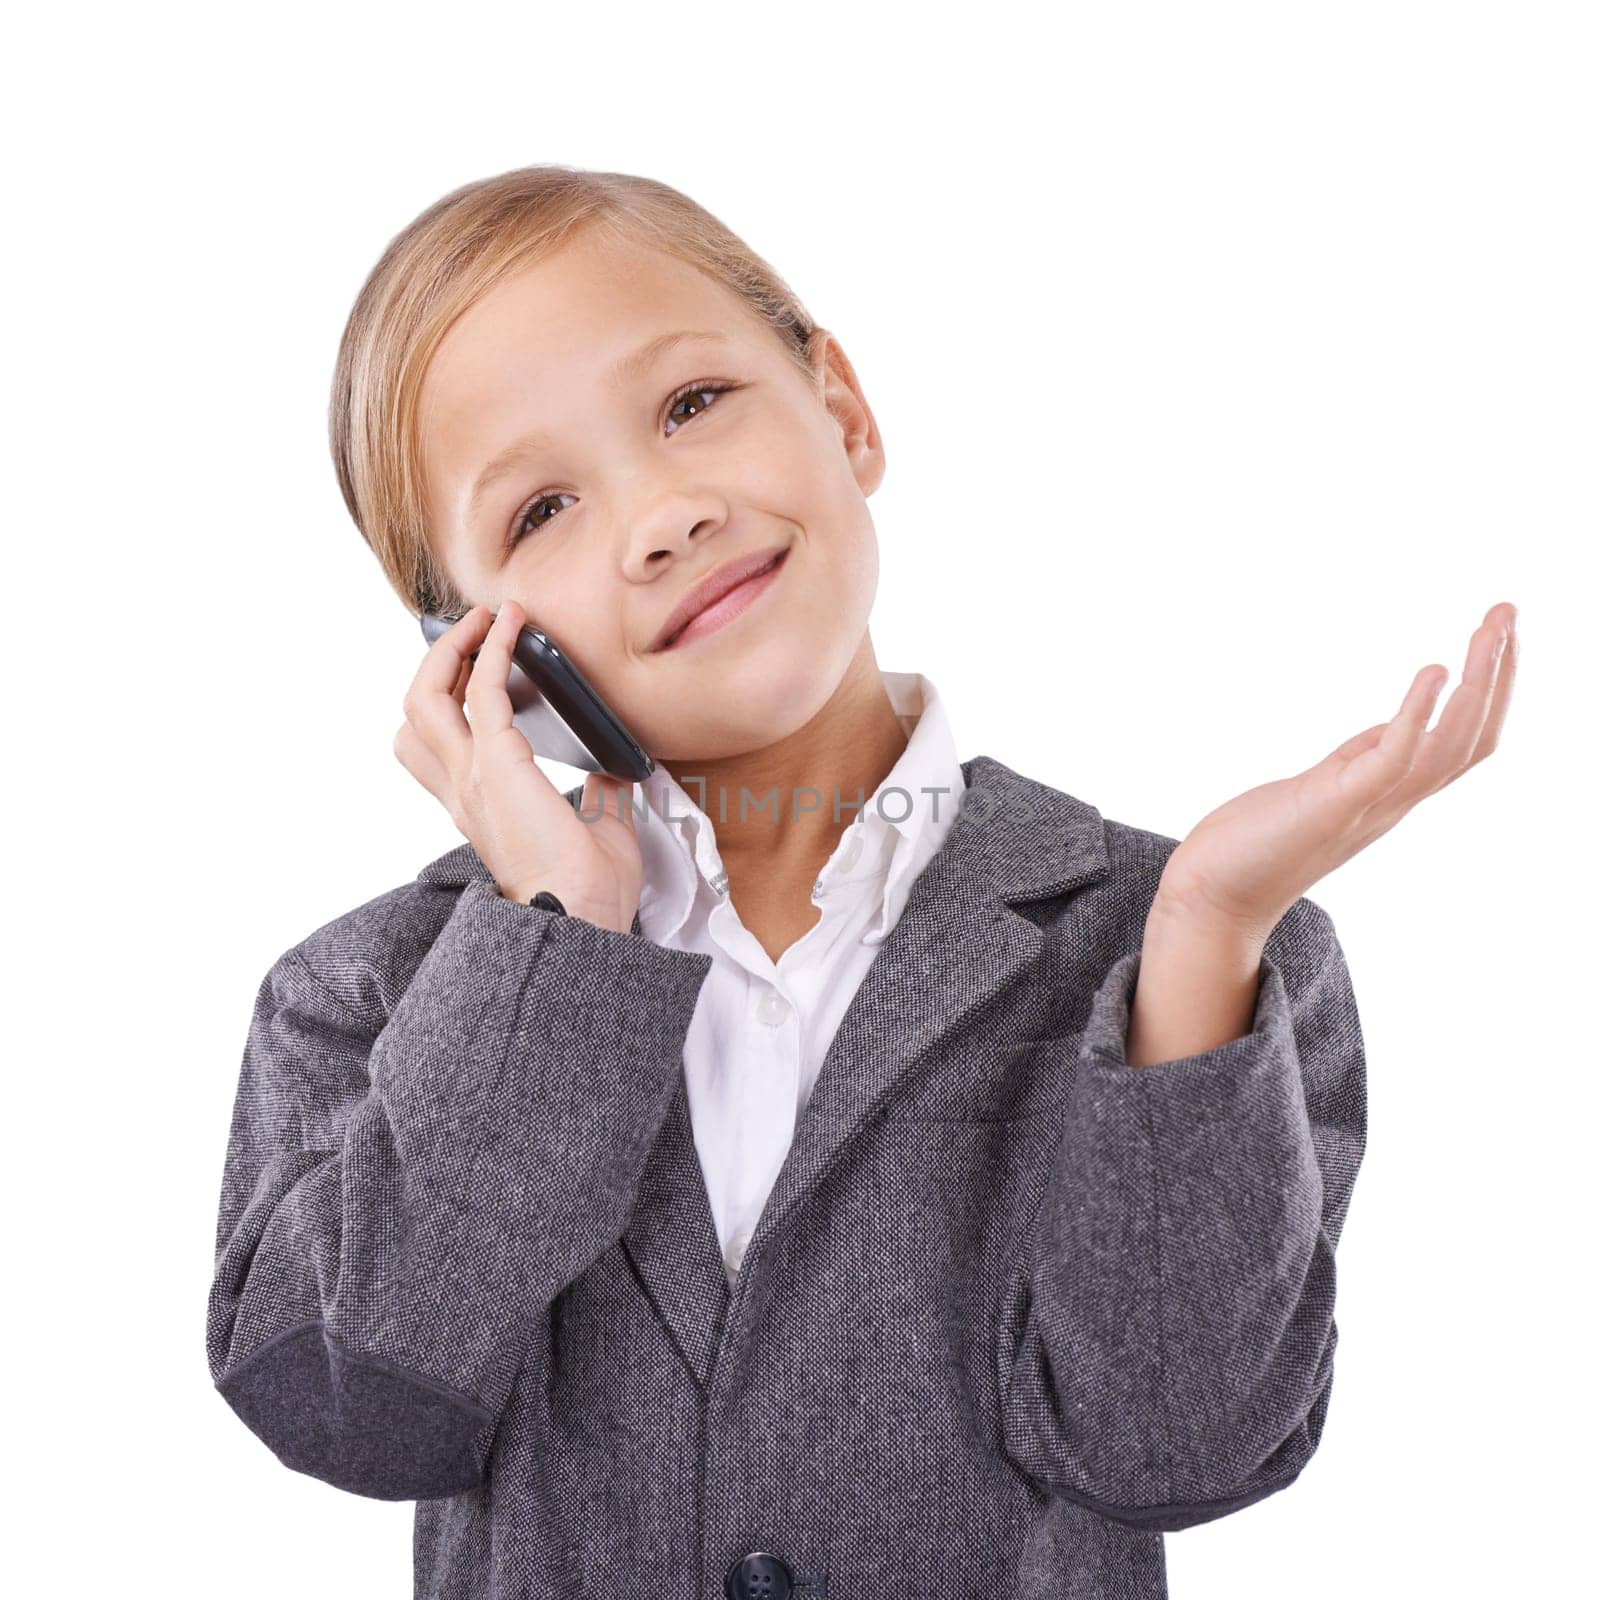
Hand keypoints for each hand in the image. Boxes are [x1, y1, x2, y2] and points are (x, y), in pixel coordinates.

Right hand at [393, 599, 644, 933]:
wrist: (584, 918)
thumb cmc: (591, 892)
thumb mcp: (595, 832)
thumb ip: (597, 798)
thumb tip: (614, 771)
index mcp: (480, 808)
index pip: (434, 748)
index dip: (444, 702)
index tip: (473, 667)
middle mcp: (464, 790)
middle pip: (414, 714)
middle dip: (437, 664)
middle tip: (474, 631)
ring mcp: (473, 776)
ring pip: (425, 697)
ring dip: (453, 649)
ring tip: (487, 619)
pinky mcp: (497, 764)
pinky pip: (483, 690)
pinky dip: (496, 649)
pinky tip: (514, 625)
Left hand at [1155, 601, 1519, 940]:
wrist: (1212, 897)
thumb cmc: (1256, 844)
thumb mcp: (1321, 789)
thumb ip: (1359, 761)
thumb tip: (1393, 728)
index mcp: (1390, 795)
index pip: (1463, 742)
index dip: (1488, 691)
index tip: (1495, 635)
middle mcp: (1392, 803)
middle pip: (1472, 738)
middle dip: (1498, 673)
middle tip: (1508, 609)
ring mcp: (1368, 806)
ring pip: (1450, 746)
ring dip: (1478, 683)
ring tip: (1490, 627)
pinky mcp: (1335, 805)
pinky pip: (1394, 759)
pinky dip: (1418, 714)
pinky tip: (1432, 670)